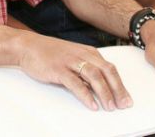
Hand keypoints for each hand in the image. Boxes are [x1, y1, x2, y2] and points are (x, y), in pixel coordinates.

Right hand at [17, 32, 132, 111]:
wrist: (28, 46)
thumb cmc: (50, 53)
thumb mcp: (73, 57)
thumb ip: (86, 70)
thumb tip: (99, 88)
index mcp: (89, 52)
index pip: (110, 68)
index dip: (120, 84)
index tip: (126, 99)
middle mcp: (82, 55)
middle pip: (106, 71)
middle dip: (117, 89)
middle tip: (124, 105)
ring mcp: (70, 61)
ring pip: (94, 76)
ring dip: (105, 92)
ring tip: (110, 107)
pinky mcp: (58, 69)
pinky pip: (76, 83)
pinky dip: (85, 95)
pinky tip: (92, 104)